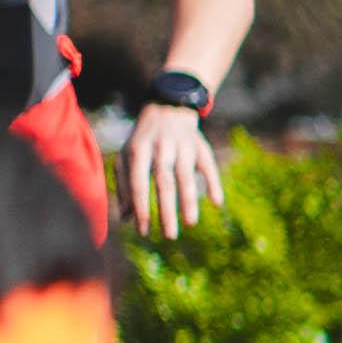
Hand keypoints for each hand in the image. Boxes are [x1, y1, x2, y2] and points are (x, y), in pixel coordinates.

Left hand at [119, 102, 221, 235]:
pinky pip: (209, 167)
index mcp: (138, 150)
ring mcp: (183, 146)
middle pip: (164, 183)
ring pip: (186, 176)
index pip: (139, 183)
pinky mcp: (201, 146)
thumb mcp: (127, 156)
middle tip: (169, 236)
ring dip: (189, 201)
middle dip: (166, 211)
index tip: (143, 231)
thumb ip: (125, 185)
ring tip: (190, 223)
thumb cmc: (143, 140)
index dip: (141, 208)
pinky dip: (213, 183)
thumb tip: (125, 217)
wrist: (167, 106)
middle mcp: (161, 148)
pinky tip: (216, 202)